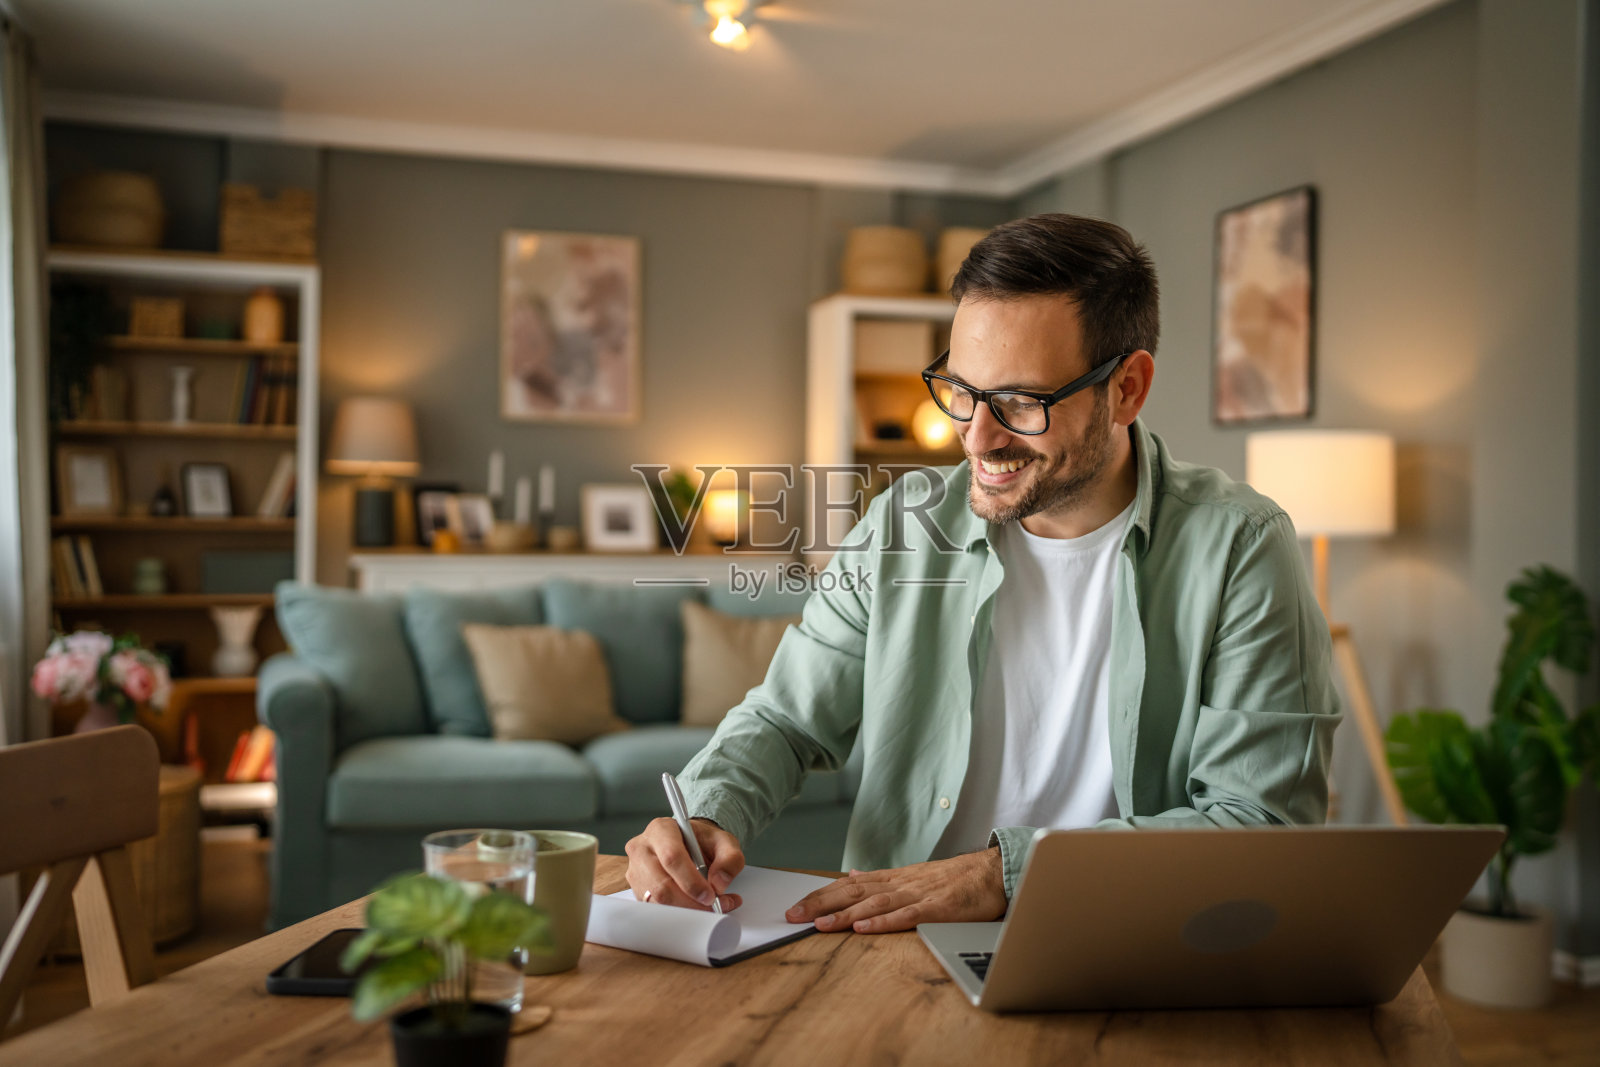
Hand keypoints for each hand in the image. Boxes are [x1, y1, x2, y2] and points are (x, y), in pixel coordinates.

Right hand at [624, 817, 744, 912]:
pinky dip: (678, 914)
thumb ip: (730, 858)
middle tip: (714, 906)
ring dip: (686, 911)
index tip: (710, 895)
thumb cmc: (702, 842)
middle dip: (691, 902)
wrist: (690, 846)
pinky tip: (694, 908)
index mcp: (661, 829)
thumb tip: (719, 883)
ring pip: (657, 901)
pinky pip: (655, 909)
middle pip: (661, 885)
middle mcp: (643, 848)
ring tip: (708, 907)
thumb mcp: (724, 842)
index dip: (691, 881)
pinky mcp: (638, 889)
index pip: (672, 857)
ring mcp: (636, 870)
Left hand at [785, 848, 1006, 933]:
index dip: (820, 896)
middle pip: (853, 892)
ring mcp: (918, 894)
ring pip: (874, 904)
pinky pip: (907, 915)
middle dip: (820, 904)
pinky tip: (864, 927)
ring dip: (845, 914)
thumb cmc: (954, 878)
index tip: (795, 907)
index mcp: (893, 879)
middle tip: (792, 916)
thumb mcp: (912, 875)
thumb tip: (852, 876)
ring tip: (819, 924)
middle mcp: (900, 884)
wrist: (992, 872)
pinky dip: (884, 921)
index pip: (848, 885)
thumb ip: (881, 879)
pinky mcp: (937, 908)